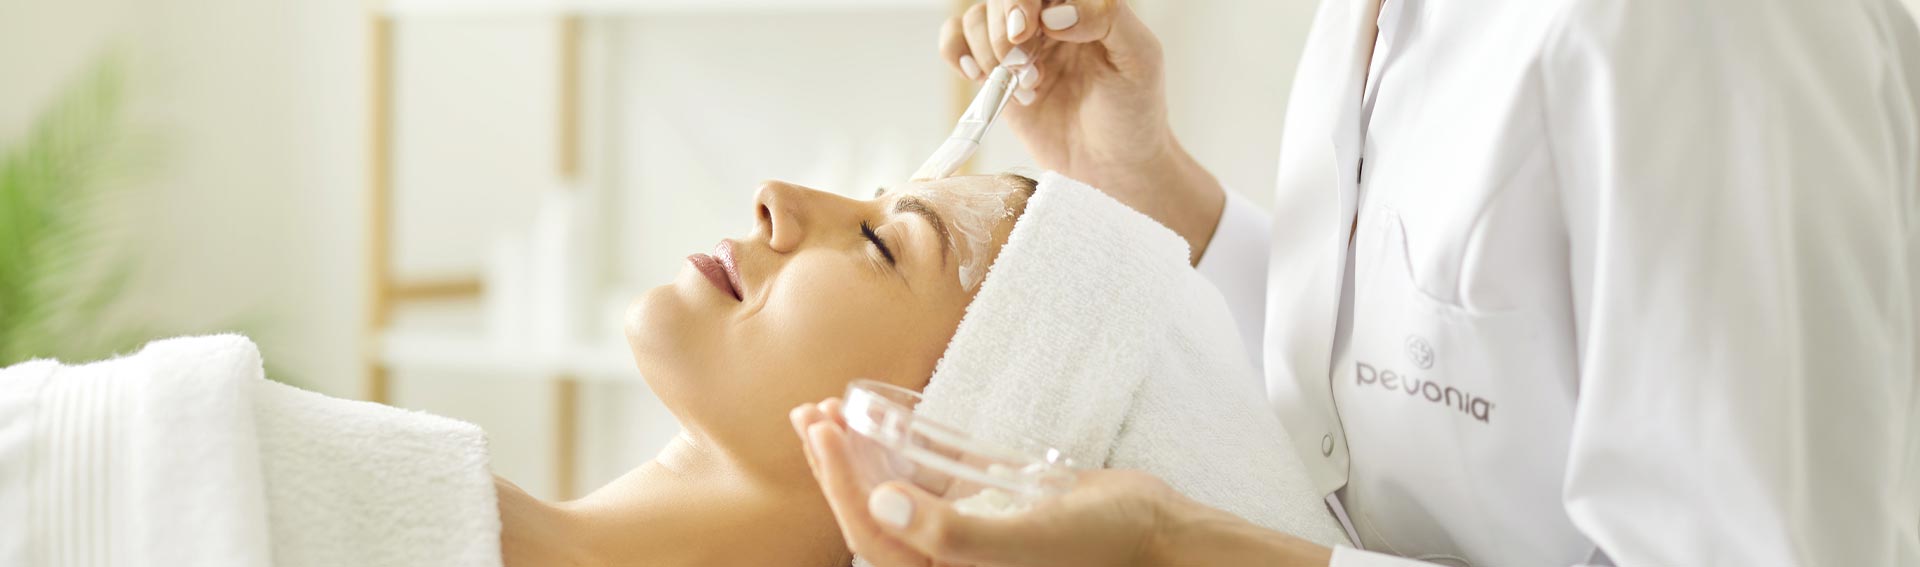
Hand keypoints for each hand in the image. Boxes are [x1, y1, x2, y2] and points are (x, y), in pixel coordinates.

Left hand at [790, 398, 1173, 566]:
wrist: (1162, 535)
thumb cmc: (1104, 544)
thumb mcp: (1027, 541)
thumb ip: (955, 534)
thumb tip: (884, 507)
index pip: (873, 537)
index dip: (839, 484)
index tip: (822, 428)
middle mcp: (954, 564)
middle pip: (876, 517)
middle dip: (838, 467)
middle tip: (809, 414)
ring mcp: (971, 538)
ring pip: (899, 498)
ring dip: (863, 457)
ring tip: (834, 413)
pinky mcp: (992, 512)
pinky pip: (936, 485)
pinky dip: (908, 455)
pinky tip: (890, 424)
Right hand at [938, 0, 1225, 262]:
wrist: (1113, 167)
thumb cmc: (1134, 112)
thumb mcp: (1139, 59)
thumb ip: (1106, 18)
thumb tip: (1054, 13)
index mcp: (1085, 5)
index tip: (1026, 30)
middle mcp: (1049, 17)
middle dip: (1001, 25)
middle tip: (1019, 62)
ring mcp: (1020, 45)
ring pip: (976, 16)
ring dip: (989, 49)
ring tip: (1024, 83)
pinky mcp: (997, 74)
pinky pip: (958, 41)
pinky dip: (956, 51)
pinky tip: (977, 75)